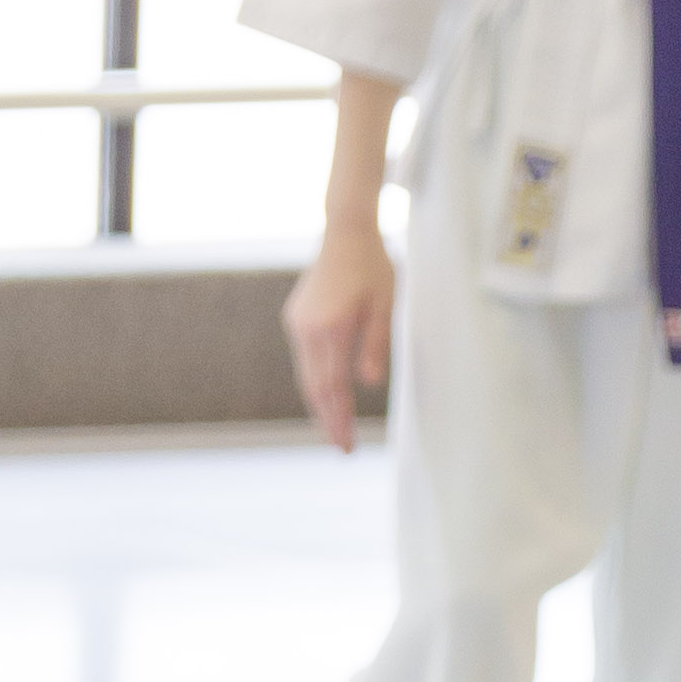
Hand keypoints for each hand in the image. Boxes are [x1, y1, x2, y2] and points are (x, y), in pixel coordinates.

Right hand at [283, 211, 394, 451]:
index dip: (339, 420)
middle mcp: (308, 331)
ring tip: (334, 428)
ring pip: (306, 376)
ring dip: (321, 404)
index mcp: (332, 328)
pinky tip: (326, 394)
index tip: (346, 445)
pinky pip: (304, 359)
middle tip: (341, 448)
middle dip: (328, 421)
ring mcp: (297, 325)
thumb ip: (374, 346)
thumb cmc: (372, 267)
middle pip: (315, 389)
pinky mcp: (295, 319)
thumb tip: (368, 386)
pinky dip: (315, 381)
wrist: (345, 233)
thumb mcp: (385, 306)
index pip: (333, 388)